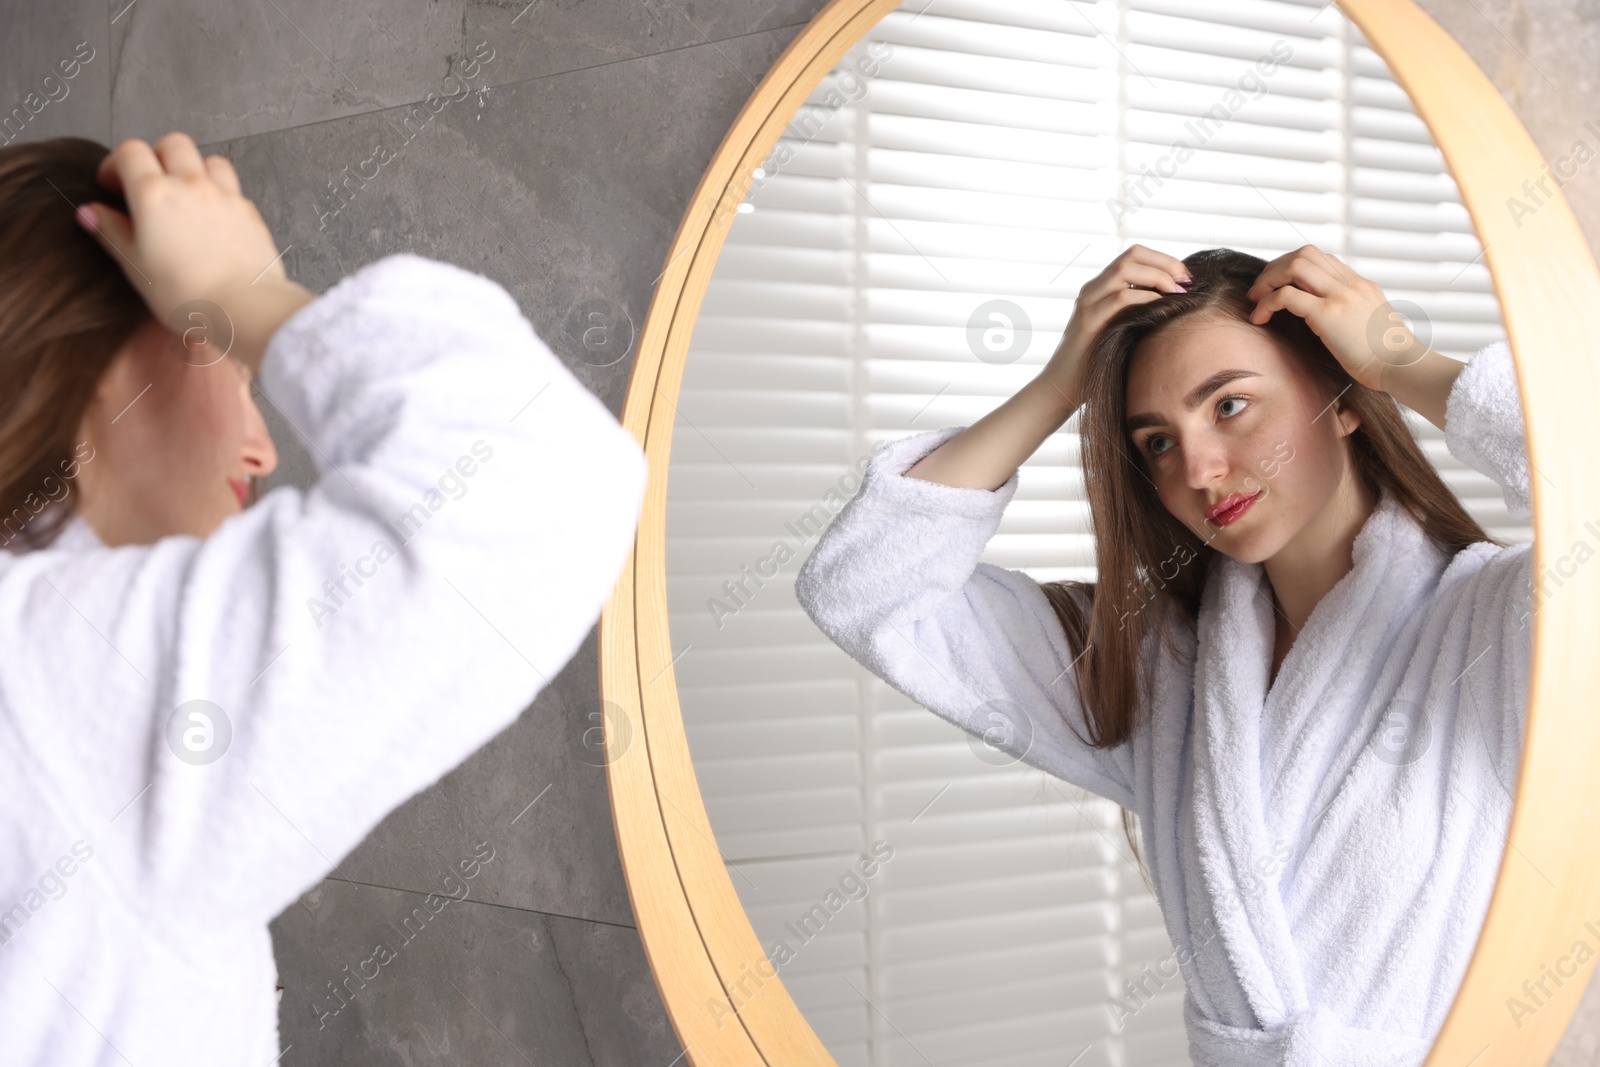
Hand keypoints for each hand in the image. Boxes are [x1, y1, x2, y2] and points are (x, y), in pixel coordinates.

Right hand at [75, 132, 311, 370]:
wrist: (245, 307)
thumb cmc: (187, 293)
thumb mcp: (135, 265)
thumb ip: (112, 232)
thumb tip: (91, 213)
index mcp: (155, 193)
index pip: (130, 151)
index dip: (116, 163)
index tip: (112, 185)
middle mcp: (192, 185)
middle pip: (172, 143)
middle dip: (156, 156)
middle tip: (148, 184)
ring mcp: (225, 196)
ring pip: (208, 159)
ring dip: (193, 168)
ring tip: (184, 195)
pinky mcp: (250, 212)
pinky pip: (232, 188)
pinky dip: (219, 193)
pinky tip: (212, 218)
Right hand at [1044, 243, 1190, 406]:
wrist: (1063, 386)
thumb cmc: (1098, 362)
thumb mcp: (1123, 329)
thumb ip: (1140, 312)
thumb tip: (1179, 303)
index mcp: (1102, 287)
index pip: (1135, 255)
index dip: (1165, 260)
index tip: (1186, 278)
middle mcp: (1093, 289)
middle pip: (1132, 255)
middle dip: (1165, 263)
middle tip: (1186, 282)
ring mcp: (1088, 302)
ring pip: (1124, 269)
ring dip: (1157, 277)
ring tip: (1176, 294)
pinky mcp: (1088, 321)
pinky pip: (1120, 298)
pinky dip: (1145, 298)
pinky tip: (1162, 308)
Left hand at [1244, 244, 1421, 391]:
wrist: (1402, 366)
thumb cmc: (1387, 357)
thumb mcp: (1370, 325)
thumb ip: (1352, 315)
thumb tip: (1330, 323)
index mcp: (1361, 285)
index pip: (1321, 258)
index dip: (1292, 266)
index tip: (1278, 284)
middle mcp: (1350, 284)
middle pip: (1304, 254)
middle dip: (1274, 268)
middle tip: (1259, 290)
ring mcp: (1340, 296)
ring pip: (1294, 266)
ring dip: (1267, 281)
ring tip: (1255, 301)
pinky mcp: (1328, 314)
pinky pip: (1286, 296)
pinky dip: (1266, 304)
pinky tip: (1260, 319)